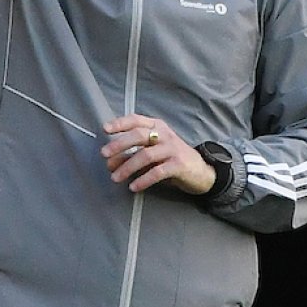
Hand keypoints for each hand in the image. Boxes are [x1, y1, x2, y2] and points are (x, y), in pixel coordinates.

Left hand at [100, 114, 215, 195]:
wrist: (202, 171)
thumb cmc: (172, 159)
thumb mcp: (152, 153)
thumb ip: (132, 154)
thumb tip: (109, 162)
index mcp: (157, 126)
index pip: (136, 120)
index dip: (120, 123)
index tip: (105, 129)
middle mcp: (165, 135)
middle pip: (138, 135)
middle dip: (119, 144)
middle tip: (104, 154)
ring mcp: (172, 149)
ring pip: (145, 155)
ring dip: (127, 167)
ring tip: (115, 178)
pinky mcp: (179, 165)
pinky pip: (157, 172)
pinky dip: (143, 180)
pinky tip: (133, 186)